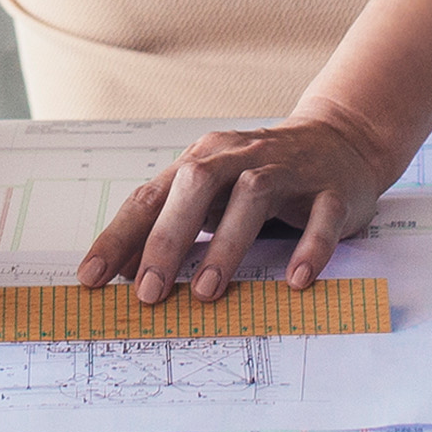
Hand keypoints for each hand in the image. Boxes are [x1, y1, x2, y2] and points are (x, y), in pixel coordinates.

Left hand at [76, 112, 389, 302]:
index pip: (150, 196)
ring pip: (252, 197)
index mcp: (202, 159)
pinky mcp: (331, 191)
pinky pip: (321, 218)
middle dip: (167, 239)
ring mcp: (288, 171)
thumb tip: (123, 271)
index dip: (119, 237)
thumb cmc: (262, 174)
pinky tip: (296, 279)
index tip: (91, 278)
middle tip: (148, 291)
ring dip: (226, 246)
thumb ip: (170, 224)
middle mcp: (239, 159)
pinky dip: (309, 248)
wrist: (340, 140)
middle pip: (195, 186)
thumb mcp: (212, 195)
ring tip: (205, 291)